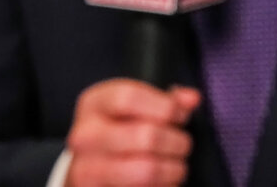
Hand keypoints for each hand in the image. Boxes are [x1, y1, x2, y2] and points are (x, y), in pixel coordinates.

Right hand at [65, 79, 199, 186]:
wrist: (91, 166)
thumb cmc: (121, 129)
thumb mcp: (138, 106)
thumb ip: (168, 100)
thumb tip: (191, 99)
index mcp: (94, 104)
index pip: (130, 98)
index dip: (165, 106)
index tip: (180, 115)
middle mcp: (85, 135)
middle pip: (145, 136)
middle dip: (177, 142)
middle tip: (183, 145)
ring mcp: (86, 168)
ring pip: (146, 171)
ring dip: (173, 170)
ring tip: (177, 166)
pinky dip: (163, 186)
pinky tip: (164, 181)